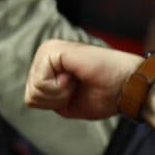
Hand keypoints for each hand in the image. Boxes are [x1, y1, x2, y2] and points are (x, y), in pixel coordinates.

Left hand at [24, 38, 143, 122]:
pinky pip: (41, 83)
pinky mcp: (53, 50)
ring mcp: (49, 50)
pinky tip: (75, 77)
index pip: (31, 98)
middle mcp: (46, 54)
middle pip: (30, 95)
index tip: (76, 93)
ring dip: (59, 95)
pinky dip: (59, 89)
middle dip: (55, 100)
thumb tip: (29, 97)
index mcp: (48, 65)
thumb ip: (46, 96)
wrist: (125, 87)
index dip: (54, 104)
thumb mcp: (66, 102)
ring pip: (34, 90)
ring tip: (78, 81)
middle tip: (78, 87)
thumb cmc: (103, 94)